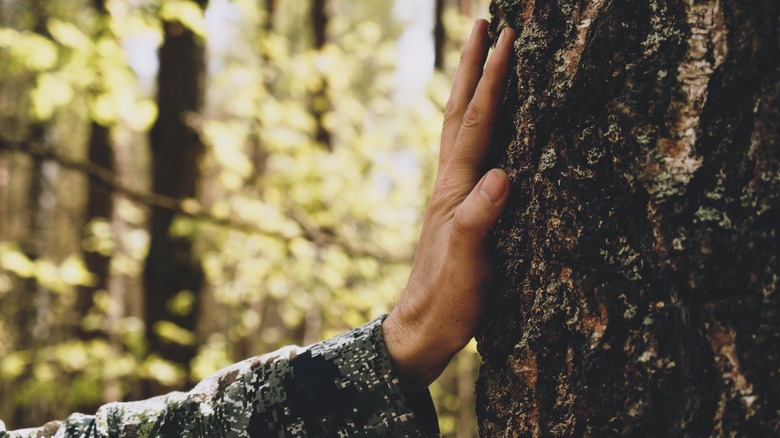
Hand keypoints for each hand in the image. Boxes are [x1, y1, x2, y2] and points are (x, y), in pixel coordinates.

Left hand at [383, 20, 514, 391]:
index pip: (477, 123)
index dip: (491, 81)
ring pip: (463, 128)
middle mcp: (452, 182)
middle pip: (460, 111)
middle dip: (471, 66)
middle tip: (482, 24)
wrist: (423, 326)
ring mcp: (455, 193)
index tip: (505, 38)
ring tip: (482, 58)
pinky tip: (487, 125)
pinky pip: (472, 152)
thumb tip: (503, 174)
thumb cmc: (448, 296)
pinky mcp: (461, 209)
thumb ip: (481, 218)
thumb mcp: (467, 261)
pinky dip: (479, 125)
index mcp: (456, 187)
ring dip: (472, 88)